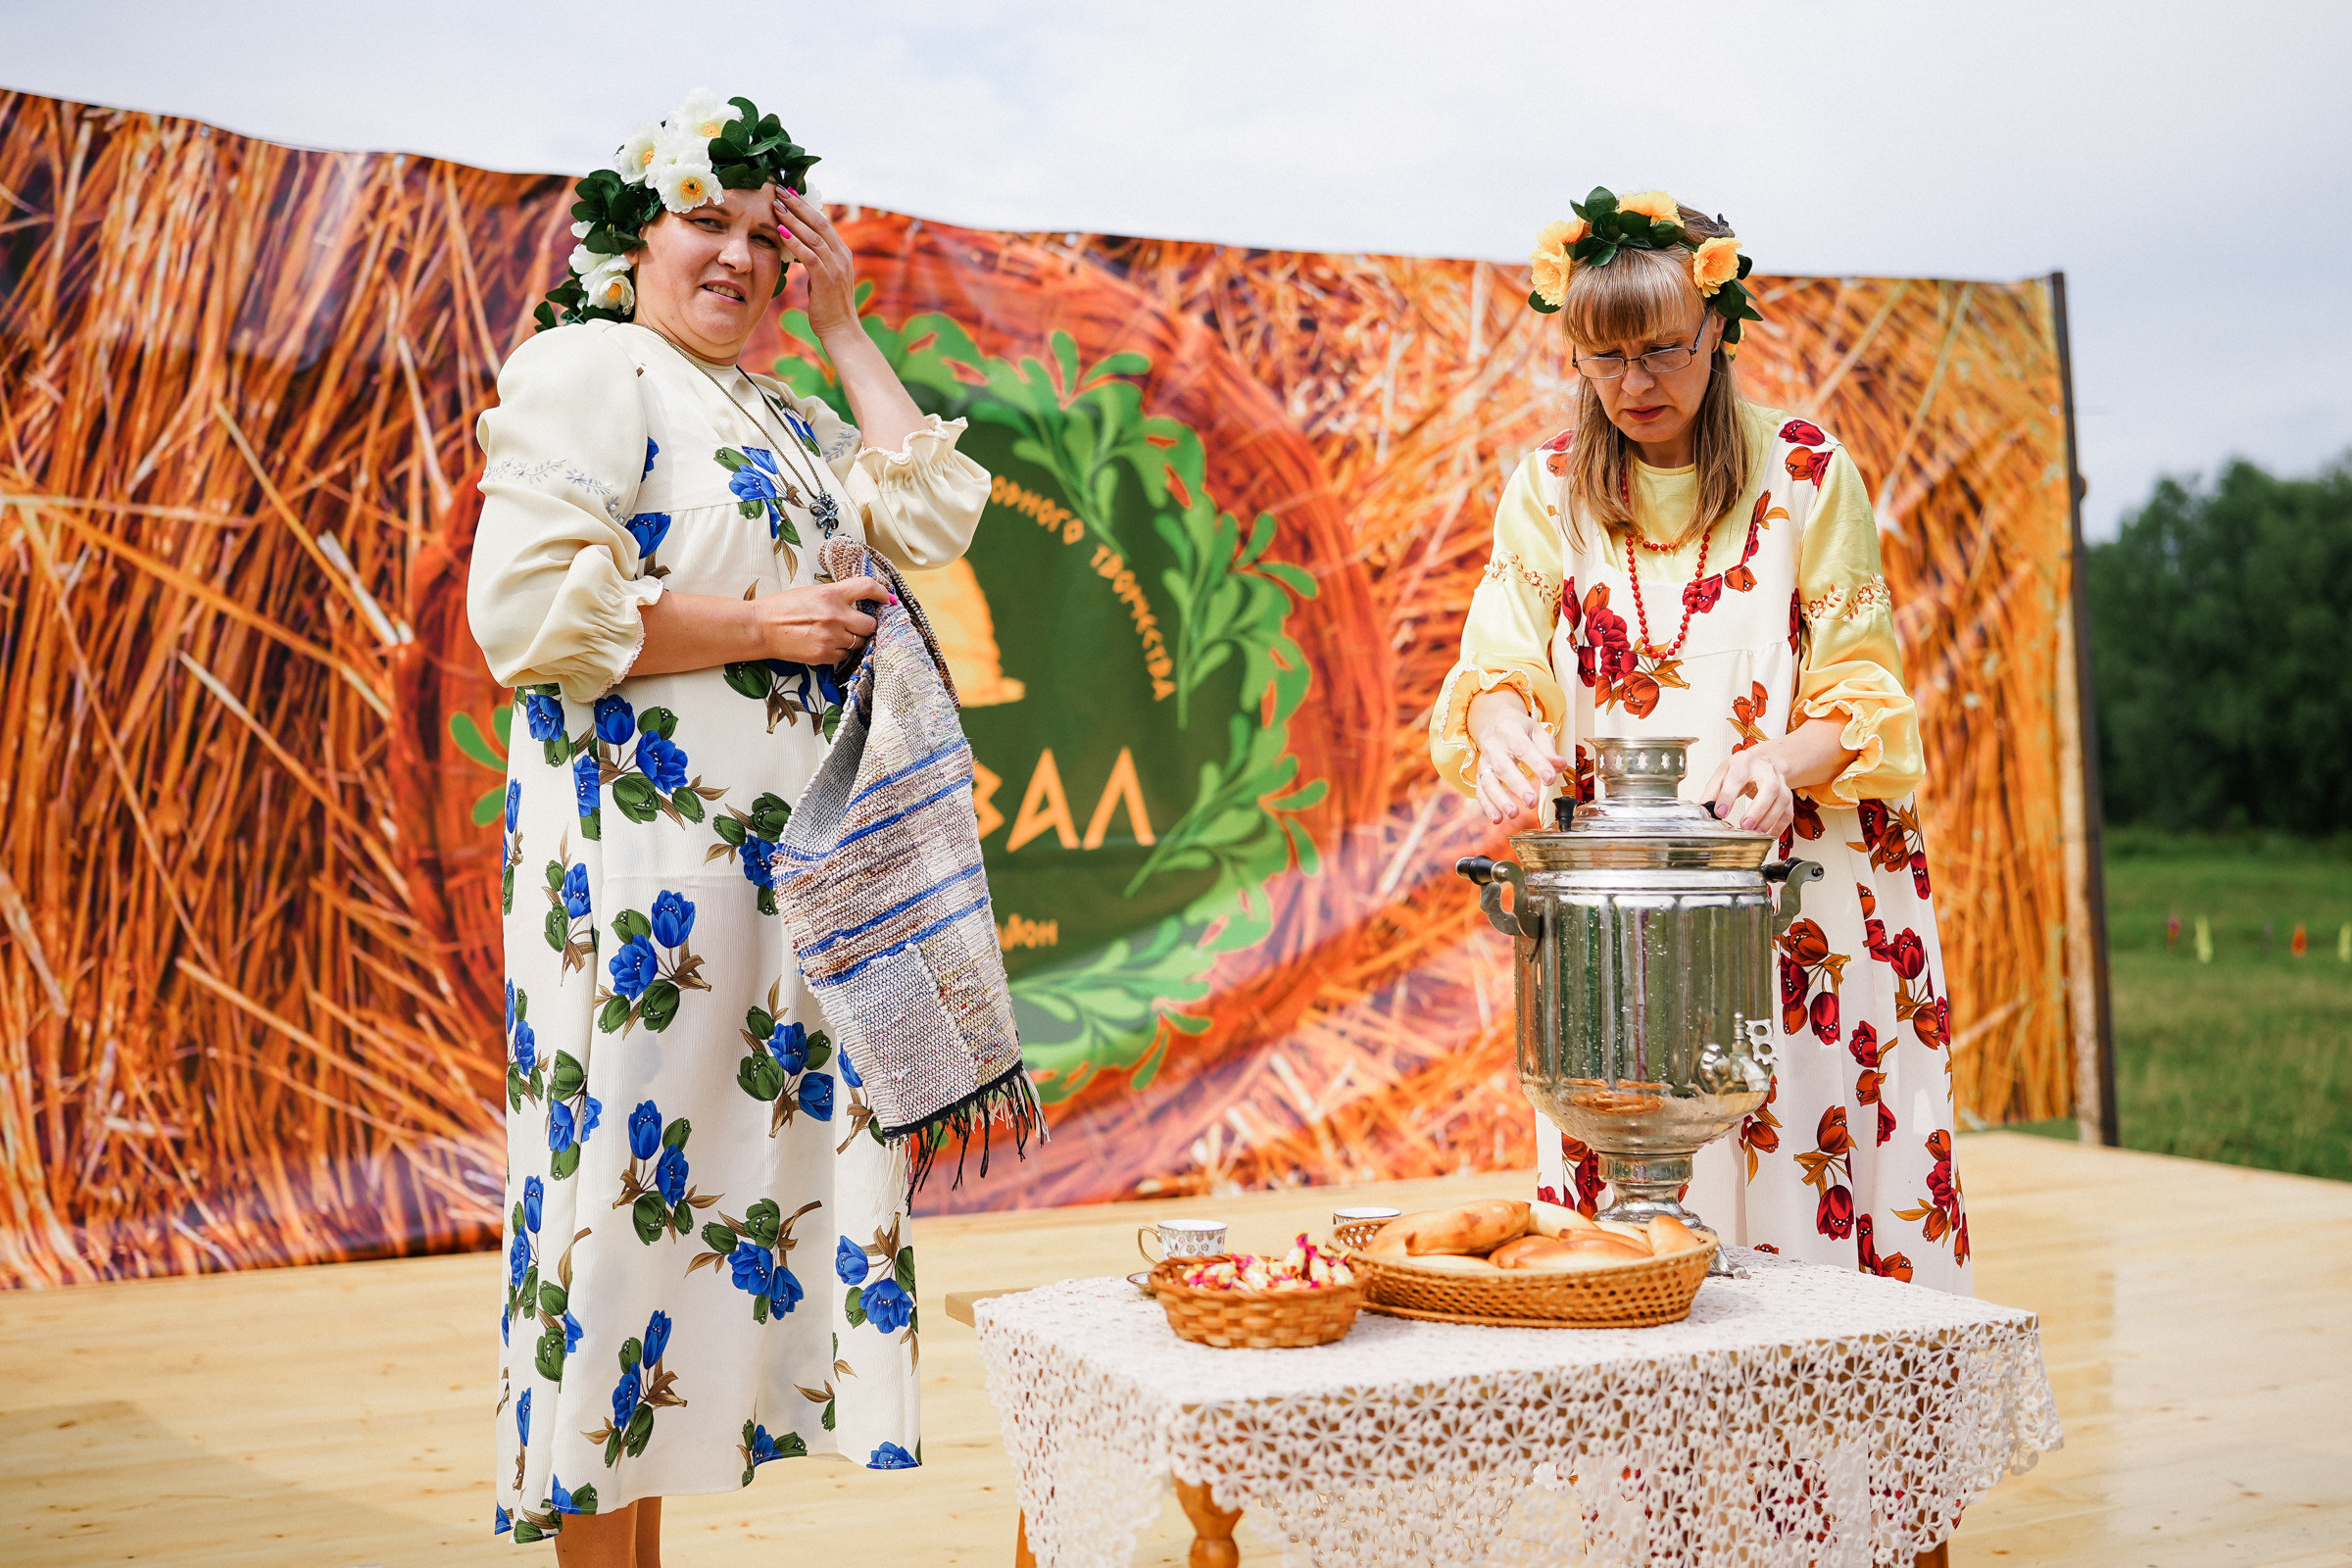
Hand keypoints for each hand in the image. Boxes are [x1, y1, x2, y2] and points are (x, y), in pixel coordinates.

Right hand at [755, 576, 890, 665]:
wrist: (761, 628)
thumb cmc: (784, 608)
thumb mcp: (813, 592)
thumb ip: (838, 596)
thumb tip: (862, 601)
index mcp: (831, 594)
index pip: (868, 587)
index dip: (882, 592)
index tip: (887, 598)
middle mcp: (835, 616)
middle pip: (871, 624)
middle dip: (867, 624)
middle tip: (859, 623)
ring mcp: (831, 638)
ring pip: (860, 642)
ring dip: (855, 639)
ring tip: (839, 634)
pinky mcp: (825, 655)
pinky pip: (846, 655)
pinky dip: (841, 651)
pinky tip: (828, 643)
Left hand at [773, 187, 858, 343]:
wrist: (841, 331)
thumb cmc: (828, 307)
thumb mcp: (822, 278)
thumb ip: (815, 260)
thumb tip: (797, 246)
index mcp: (842, 253)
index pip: (823, 222)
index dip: (804, 206)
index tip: (787, 192)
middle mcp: (842, 256)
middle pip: (819, 222)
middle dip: (797, 205)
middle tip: (778, 189)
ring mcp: (837, 267)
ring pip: (814, 236)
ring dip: (793, 219)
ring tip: (775, 205)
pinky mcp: (828, 280)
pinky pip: (810, 256)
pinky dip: (795, 243)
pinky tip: (780, 232)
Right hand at [1466, 689, 1563, 824]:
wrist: (1495, 724)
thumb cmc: (1521, 731)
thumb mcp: (1537, 733)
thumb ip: (1548, 750)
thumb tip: (1559, 766)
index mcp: (1510, 730)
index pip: (1523, 748)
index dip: (1537, 764)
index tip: (1550, 779)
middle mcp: (1493, 745)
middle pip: (1503, 767)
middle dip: (1517, 786)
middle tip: (1532, 802)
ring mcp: (1484, 760)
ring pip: (1488, 781)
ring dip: (1500, 799)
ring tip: (1513, 814)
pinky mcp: (1479, 773)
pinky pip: (1481, 791)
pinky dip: (1488, 806)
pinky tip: (1497, 819)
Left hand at [1700, 747, 1796, 836]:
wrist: (1762, 762)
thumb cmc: (1740, 769)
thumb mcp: (1722, 773)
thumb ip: (1712, 791)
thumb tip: (1703, 808)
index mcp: (1744, 762)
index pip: (1737, 777)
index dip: (1728, 796)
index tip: (1720, 812)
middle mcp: (1766, 770)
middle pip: (1769, 788)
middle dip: (1758, 809)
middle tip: (1745, 825)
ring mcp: (1780, 781)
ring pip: (1782, 800)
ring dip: (1770, 819)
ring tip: (1756, 832)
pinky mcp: (1787, 794)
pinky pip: (1788, 810)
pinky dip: (1780, 824)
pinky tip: (1769, 834)